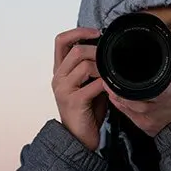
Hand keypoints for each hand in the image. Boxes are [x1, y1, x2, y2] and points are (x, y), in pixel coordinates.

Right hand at [52, 28, 107, 150]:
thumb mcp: (88, 84)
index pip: (61, 41)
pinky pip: (93, 85)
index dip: (79, 31)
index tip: (97, 32)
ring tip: (112, 75)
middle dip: (97, 51)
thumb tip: (109, 51)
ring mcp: (63, 89)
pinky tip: (111, 88)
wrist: (78, 138)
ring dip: (103, 68)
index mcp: (60, 71)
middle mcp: (58, 77)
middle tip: (111, 57)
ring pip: (84, 64)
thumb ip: (92, 68)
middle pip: (76, 50)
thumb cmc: (87, 111)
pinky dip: (105, 84)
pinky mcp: (73, 101)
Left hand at [105, 45, 170, 136]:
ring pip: (122, 102)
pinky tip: (118, 95)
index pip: (138, 83)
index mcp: (166, 90)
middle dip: (116, 82)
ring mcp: (147, 116)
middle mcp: (154, 104)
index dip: (124, 75)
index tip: (117, 66)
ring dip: (115, 92)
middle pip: (125, 93)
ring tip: (112, 83)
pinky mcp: (143, 124)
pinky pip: (125, 112)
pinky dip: (119, 102)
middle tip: (111, 74)